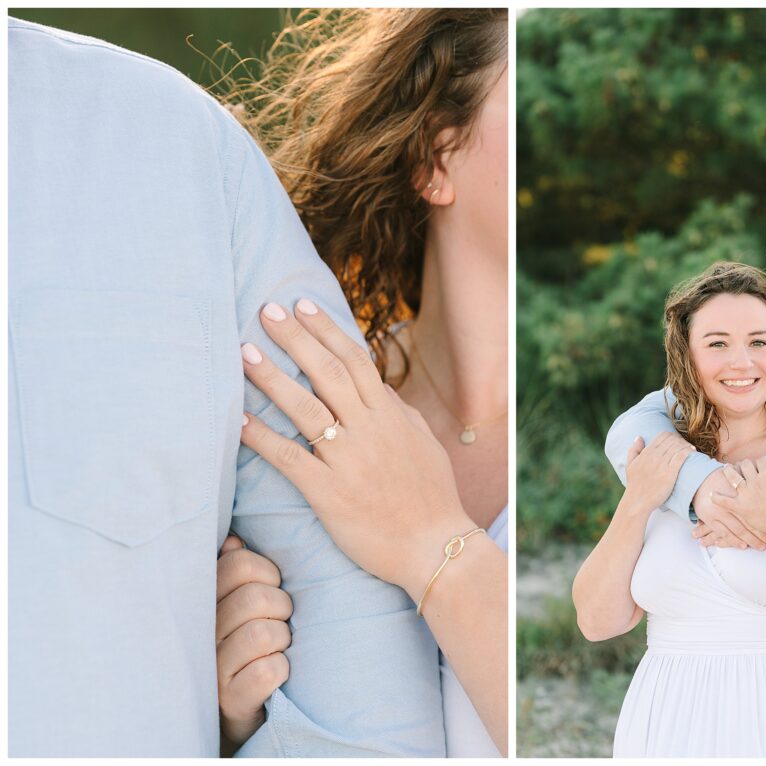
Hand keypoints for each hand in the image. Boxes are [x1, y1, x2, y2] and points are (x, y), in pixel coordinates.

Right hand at [217, 535, 292, 751]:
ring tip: (275, 648)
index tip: (271, 588)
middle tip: (278, 622)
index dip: (268, 573)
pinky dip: (281, 670)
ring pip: (264, 633)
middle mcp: (201, 634)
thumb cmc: (244, 646)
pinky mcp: (229, 701)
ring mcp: (212, 669)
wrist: (236, 710)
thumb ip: (234, 571)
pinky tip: (274, 674)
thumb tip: (234, 541)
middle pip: (256, 597)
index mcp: (204, 602)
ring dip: (282, 641)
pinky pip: (268, 671)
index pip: (240, 564)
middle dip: (281, 608)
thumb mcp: (236, 606)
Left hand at [238, 300, 471, 598]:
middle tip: (266, 311)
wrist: (434, 547)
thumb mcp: (424, 445)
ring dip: (272, 377)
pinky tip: (240, 419)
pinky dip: (263, 436)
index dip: (326, 331)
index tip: (303, 306)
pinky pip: (290, 458)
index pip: (355, 361)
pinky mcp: (330, 492)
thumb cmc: (433, 497)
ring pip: (305, 408)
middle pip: (327, 373)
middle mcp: (370, 430)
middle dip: (295, 338)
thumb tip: (381, 390)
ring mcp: (349, 460)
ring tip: (244, 351)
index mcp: (391, 416)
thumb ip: (401, 414)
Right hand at [620, 433, 693, 515]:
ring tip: (690, 448)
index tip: (677, 441)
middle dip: (681, 440)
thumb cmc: (635, 484)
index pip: (663, 435)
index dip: (672, 435)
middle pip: (672, 439)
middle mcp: (654, 456)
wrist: (638, 501)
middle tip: (685, 445)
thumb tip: (639, 437)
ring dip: (686, 445)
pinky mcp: (670, 473)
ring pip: (678, 446)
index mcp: (646, 452)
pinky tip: (692, 452)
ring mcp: (662, 464)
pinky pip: (681, 456)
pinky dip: (688, 451)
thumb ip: (634, 449)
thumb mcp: (630, 464)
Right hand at [691, 468, 765, 549]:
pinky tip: (742, 546)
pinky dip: (733, 540)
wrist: (699, 480)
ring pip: (739, 530)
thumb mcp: (739, 476)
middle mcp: (732, 504)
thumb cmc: (723, 478)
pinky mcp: (711, 518)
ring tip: (761, 547)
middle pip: (751, 523)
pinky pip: (724, 532)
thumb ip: (754, 478)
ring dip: (751, 541)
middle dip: (764, 535)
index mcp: (741, 493)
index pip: (760, 511)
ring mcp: (720, 512)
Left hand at [709, 459, 765, 539]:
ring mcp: (746, 494)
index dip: (760, 462)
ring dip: (728, 471)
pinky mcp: (741, 507)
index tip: (760, 465)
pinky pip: (725, 501)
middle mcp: (755, 481)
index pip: (761, 460)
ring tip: (725, 469)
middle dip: (745, 464)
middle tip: (743, 466)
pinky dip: (717, 497)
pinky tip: (711, 494)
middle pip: (746, 465)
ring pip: (733, 476)